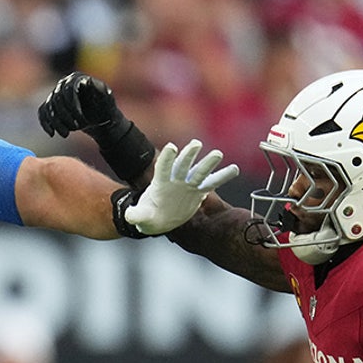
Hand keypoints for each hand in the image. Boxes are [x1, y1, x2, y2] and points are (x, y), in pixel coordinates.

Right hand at [38, 72, 122, 138]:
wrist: (99, 118)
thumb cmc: (106, 109)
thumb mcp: (108, 101)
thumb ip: (102, 92)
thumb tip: (93, 82)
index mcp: (77, 78)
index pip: (68, 90)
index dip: (73, 106)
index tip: (80, 120)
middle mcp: (64, 83)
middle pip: (57, 99)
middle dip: (65, 117)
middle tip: (75, 129)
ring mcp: (55, 94)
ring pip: (49, 108)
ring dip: (56, 123)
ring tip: (66, 134)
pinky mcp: (50, 105)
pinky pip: (43, 112)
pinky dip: (45, 123)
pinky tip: (51, 133)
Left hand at [122, 139, 239, 234]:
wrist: (158, 219)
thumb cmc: (148, 215)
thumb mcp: (140, 217)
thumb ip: (136, 215)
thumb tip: (129, 216)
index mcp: (160, 184)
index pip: (163, 168)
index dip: (166, 158)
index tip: (171, 147)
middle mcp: (175, 180)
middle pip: (183, 165)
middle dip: (188, 155)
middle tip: (195, 144)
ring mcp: (187, 185)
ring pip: (199, 172)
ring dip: (207, 163)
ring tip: (218, 154)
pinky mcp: (197, 192)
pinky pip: (211, 183)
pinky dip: (222, 176)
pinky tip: (234, 169)